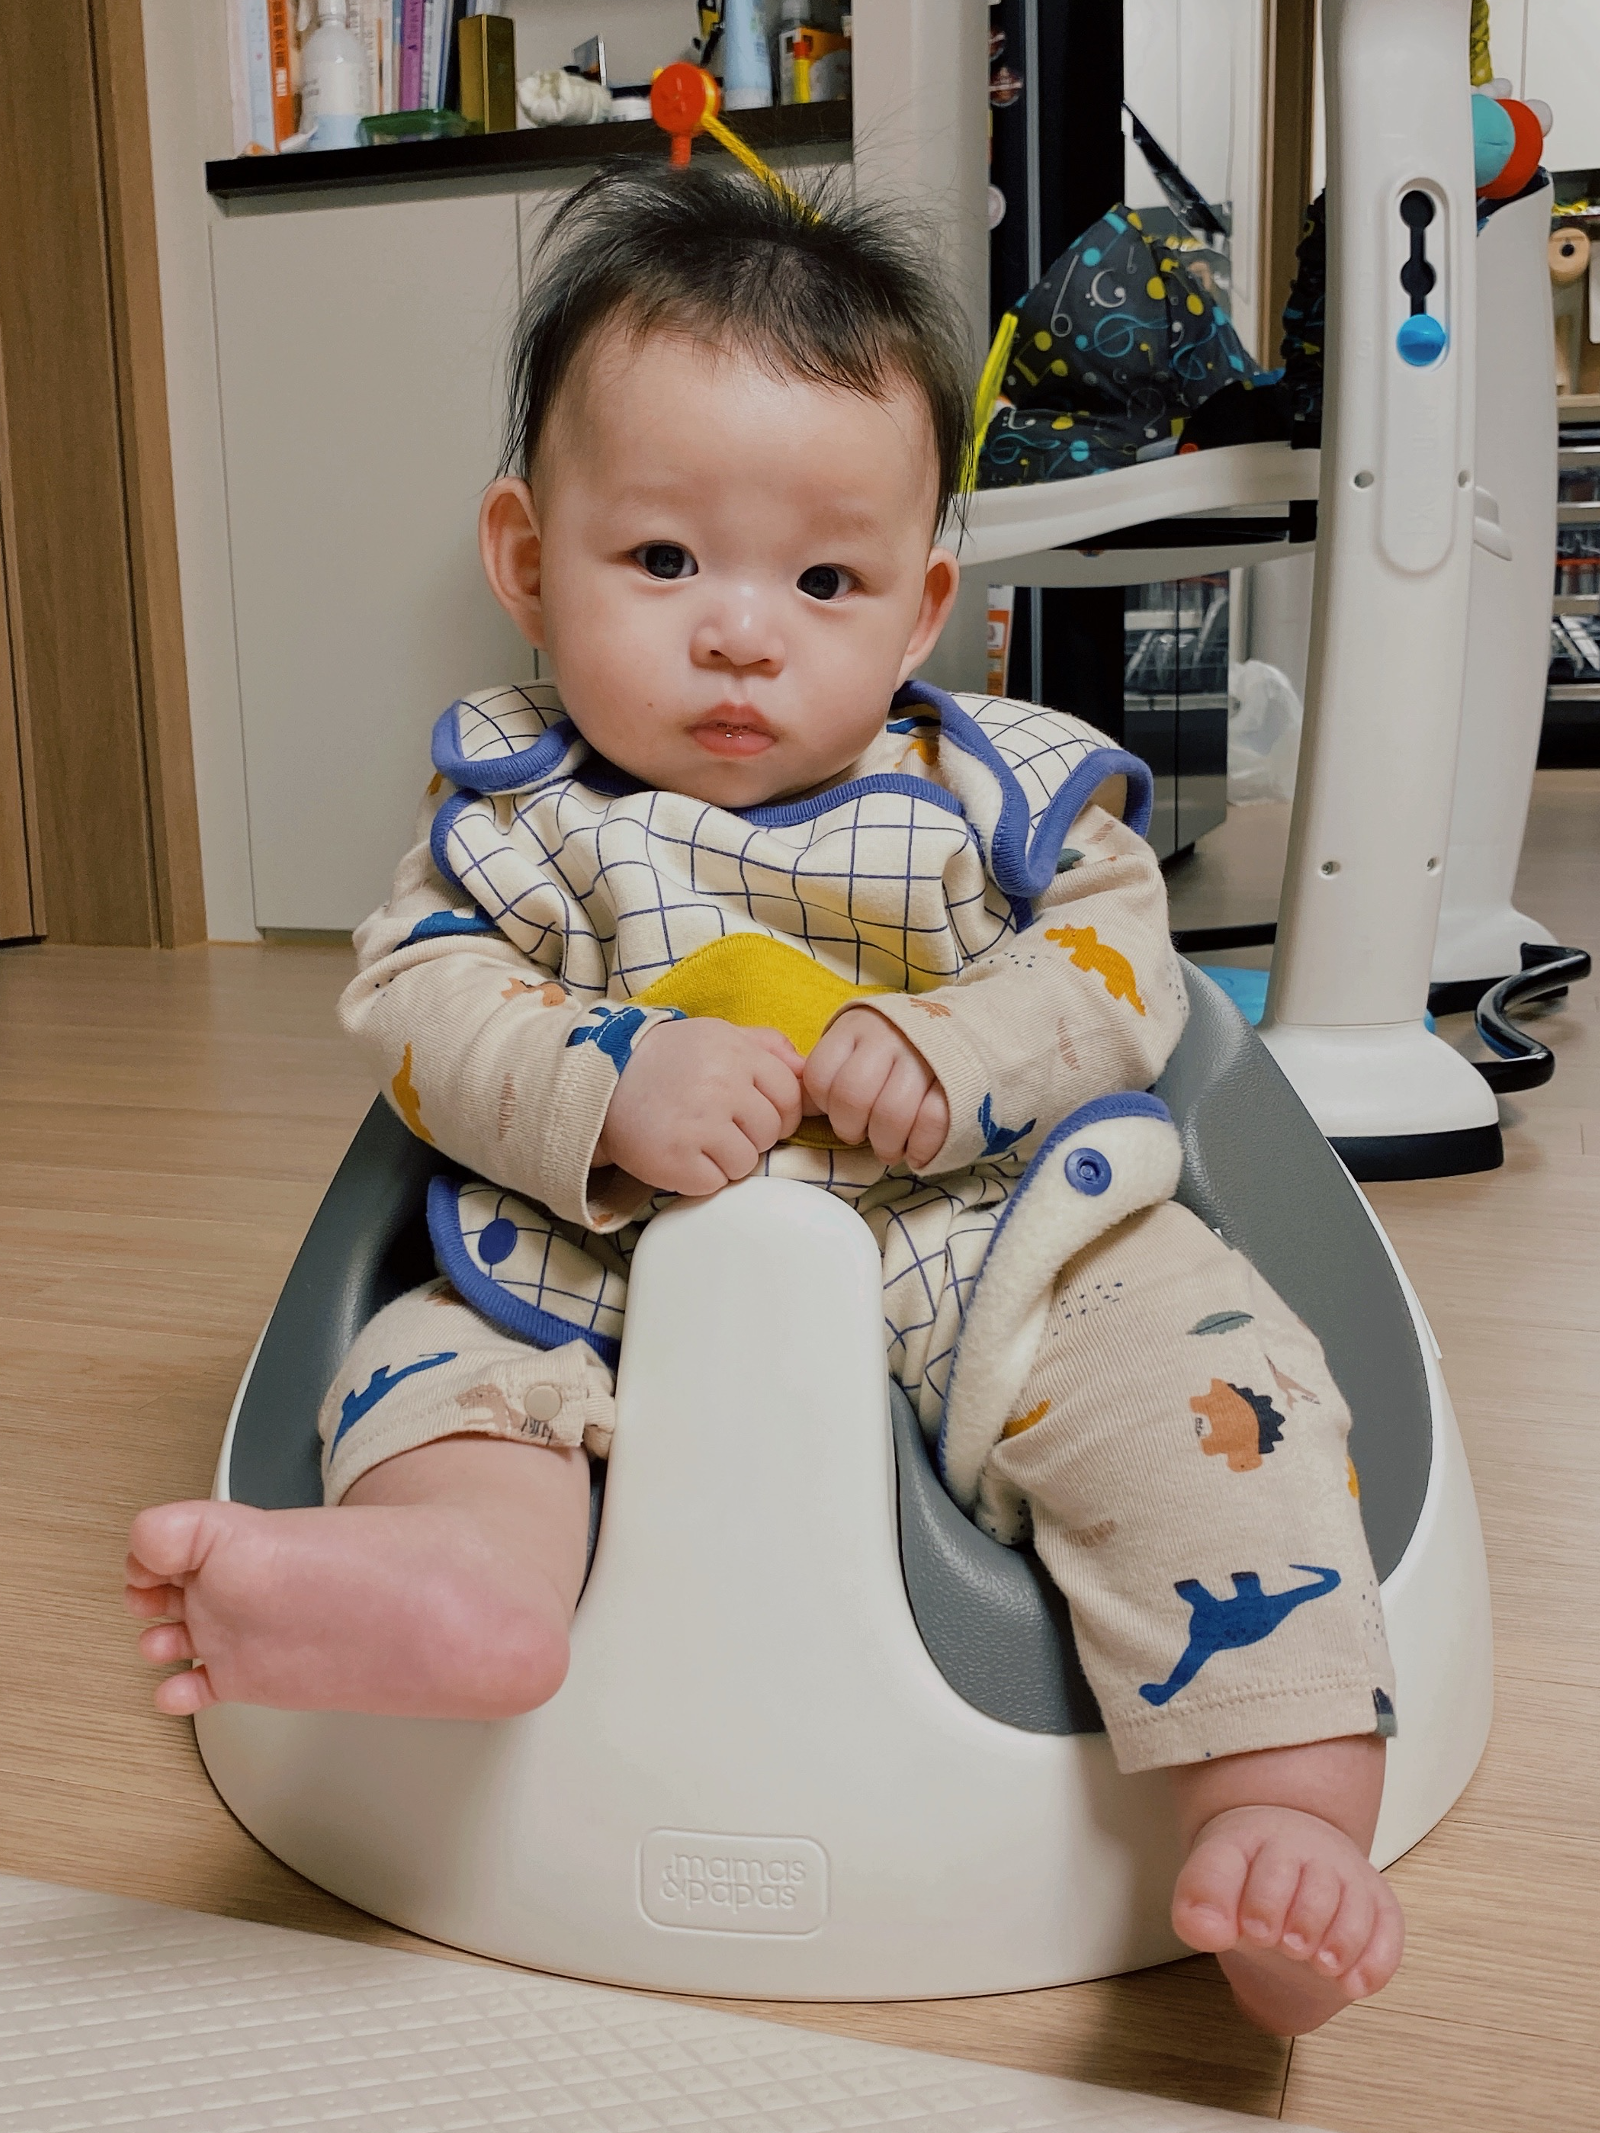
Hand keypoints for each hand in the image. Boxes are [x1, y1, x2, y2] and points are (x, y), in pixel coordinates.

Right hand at [594, 1017, 803, 1196]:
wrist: (602, 1080)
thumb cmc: (667, 1060)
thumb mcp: (717, 1035)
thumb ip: (767, 1046)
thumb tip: (808, 1068)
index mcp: (737, 1054)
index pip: (790, 1097)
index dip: (777, 1111)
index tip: (750, 1112)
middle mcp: (722, 1086)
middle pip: (771, 1133)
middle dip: (750, 1135)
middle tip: (716, 1124)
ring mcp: (699, 1125)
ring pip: (747, 1163)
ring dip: (727, 1159)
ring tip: (697, 1139)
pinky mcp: (676, 1160)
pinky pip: (716, 1183)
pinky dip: (701, 1176)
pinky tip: (681, 1154)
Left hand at [802, 1008, 948, 1168]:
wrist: (964, 1029)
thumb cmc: (896, 1048)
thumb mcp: (857, 1044)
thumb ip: (830, 1073)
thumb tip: (800, 1109)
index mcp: (855, 1027)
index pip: (819, 1075)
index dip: (825, 1106)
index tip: (840, 1112)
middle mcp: (888, 1037)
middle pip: (852, 1097)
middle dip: (851, 1130)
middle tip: (863, 1135)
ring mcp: (924, 1058)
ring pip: (891, 1114)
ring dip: (886, 1145)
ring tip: (890, 1148)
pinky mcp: (957, 1081)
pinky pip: (931, 1123)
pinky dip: (920, 1149)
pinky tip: (916, 1154)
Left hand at [1172, 1802, 1404, 2033]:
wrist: (1288, 1867)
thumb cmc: (1246, 1877)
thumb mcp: (1210, 1881)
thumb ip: (1200, 1902)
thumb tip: (1204, 1930)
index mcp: (1262, 1840)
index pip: (1268, 1865)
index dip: (1263, 1903)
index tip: (1252, 1931)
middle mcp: (1310, 1852)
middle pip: (1317, 1887)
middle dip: (1304, 1923)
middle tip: (1288, 1947)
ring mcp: (1347, 1877)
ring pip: (1357, 1907)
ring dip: (1342, 1941)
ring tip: (1321, 1965)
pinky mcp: (1377, 1905)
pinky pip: (1389, 1929)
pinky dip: (1376, 1961)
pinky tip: (1353, 1985)